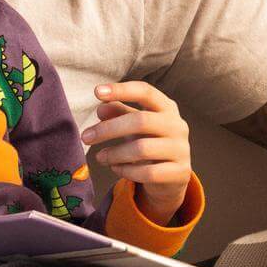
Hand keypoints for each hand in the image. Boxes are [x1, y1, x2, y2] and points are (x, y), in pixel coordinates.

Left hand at [81, 82, 193, 224]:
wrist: (171, 176)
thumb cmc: (149, 142)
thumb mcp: (133, 125)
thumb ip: (119, 113)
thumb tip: (101, 108)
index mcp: (167, 107)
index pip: (146, 92)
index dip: (121, 90)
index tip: (96, 92)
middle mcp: (177, 126)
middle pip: (141, 121)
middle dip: (109, 129)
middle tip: (85, 137)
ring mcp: (181, 150)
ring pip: (142, 149)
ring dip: (114, 153)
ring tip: (100, 157)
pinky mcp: (179, 172)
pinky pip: (147, 172)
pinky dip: (126, 171)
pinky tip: (115, 169)